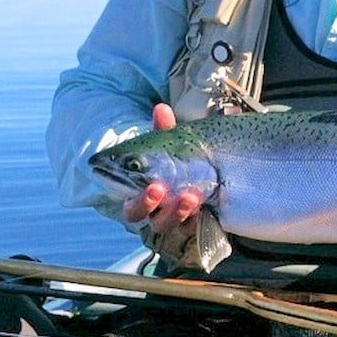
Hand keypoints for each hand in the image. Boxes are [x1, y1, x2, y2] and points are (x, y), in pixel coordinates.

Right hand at [122, 104, 202, 235]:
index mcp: (138, 191)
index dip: (137, 199)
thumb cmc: (178, 159)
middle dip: (148, 205)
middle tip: (159, 189)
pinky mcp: (191, 223)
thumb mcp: (173, 143)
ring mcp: (171, 218)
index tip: (152, 185)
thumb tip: (161, 109)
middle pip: (140, 216)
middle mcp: (151, 209)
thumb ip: (165, 129)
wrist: (207, 173)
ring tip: (190, 195)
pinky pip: (191, 228)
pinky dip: (195, 218)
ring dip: (177, 211)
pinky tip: (204, 207)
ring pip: (165, 224)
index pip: (129, 202)